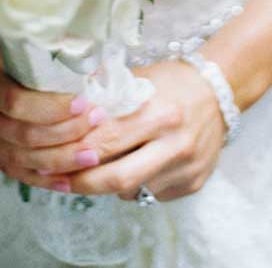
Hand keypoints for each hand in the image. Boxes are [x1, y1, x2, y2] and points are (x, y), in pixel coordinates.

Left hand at [19, 58, 228, 201]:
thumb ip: (106, 94)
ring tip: (96, 169)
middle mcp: (174, 142)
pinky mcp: (194, 183)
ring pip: (134, 189)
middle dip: (83, 182)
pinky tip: (132, 166)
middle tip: (59, 181)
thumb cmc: (173, 81)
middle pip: (117, 176)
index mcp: (158, 111)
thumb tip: (63, 106)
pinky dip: (135, 186)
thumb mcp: (139, 77)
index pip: (106, 140)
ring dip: (109, 184)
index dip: (75, 152)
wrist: (219, 91)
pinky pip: (152, 193)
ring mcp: (186, 166)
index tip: (52, 158)